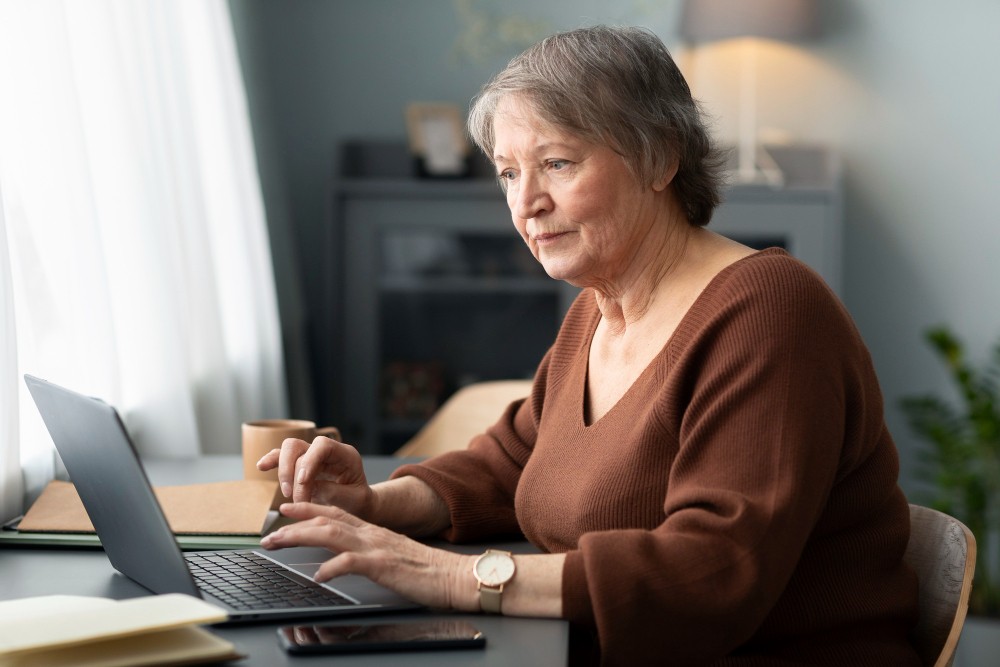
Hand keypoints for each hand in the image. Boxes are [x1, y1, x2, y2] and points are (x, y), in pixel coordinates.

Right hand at [256, 436, 373, 518]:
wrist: (358, 505)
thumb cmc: (358, 501)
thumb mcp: (352, 499)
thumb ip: (331, 491)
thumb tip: (307, 486)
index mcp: (345, 455)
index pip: (323, 445)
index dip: (309, 460)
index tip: (303, 482)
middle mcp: (327, 452)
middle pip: (299, 445)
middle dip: (291, 471)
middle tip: (293, 496)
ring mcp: (312, 457)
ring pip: (288, 450)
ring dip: (283, 473)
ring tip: (288, 495)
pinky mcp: (300, 466)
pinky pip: (282, 458)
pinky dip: (271, 461)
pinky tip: (262, 467)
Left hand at [260, 502, 478, 611]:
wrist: (456, 576)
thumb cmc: (427, 571)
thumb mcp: (392, 556)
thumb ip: (369, 553)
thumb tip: (344, 561)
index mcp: (373, 531)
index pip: (336, 512)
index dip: (309, 509)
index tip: (287, 509)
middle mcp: (372, 534)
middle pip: (326, 520)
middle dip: (293, 524)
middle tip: (269, 531)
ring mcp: (377, 548)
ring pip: (331, 534)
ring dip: (301, 536)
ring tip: (278, 543)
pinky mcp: (385, 566)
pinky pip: (352, 563)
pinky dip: (332, 568)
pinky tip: (319, 576)